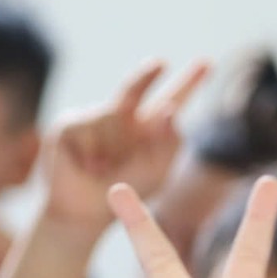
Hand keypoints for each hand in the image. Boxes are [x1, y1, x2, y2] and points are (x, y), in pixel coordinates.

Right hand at [43, 60, 208, 232]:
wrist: (84, 214)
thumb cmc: (124, 194)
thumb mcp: (157, 171)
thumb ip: (171, 143)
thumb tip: (170, 109)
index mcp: (148, 129)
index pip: (172, 100)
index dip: (189, 82)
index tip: (207, 63)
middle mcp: (122, 118)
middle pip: (136, 87)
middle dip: (147, 75)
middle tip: (160, 64)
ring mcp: (94, 118)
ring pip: (113, 116)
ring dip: (113, 147)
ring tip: (103, 169)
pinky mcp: (69, 124)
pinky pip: (90, 126)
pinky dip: (93, 150)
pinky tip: (88, 167)